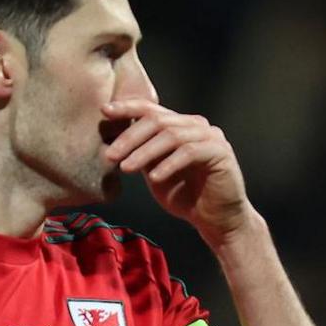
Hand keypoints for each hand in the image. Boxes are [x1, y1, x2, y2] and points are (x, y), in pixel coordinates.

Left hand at [102, 98, 253, 242]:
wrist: (214, 218)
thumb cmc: (184, 195)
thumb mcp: (153, 171)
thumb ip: (140, 154)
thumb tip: (112, 144)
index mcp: (178, 125)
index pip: (151, 109)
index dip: (127, 107)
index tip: (105, 111)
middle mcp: (195, 125)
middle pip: (158, 120)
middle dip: (130, 136)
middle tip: (110, 154)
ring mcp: (209, 136)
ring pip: (172, 135)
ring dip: (145, 152)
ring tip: (126, 168)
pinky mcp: (220, 152)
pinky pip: (190, 153)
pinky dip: (168, 164)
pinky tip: (153, 177)